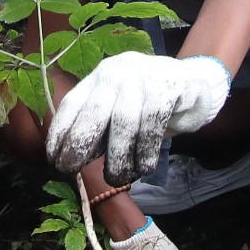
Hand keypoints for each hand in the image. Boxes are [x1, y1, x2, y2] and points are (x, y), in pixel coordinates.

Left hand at [46, 50, 230, 184]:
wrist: (197, 83)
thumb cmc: (149, 105)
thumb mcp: (119, 112)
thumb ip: (99, 131)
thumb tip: (74, 158)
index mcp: (99, 76)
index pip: (72, 102)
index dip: (60, 131)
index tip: (52, 157)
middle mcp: (118, 71)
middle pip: (94, 110)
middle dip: (79, 143)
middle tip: (70, 170)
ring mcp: (144, 75)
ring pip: (124, 121)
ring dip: (117, 155)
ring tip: (116, 178)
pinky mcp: (169, 85)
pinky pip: (152, 123)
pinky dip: (146, 149)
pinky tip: (143, 167)